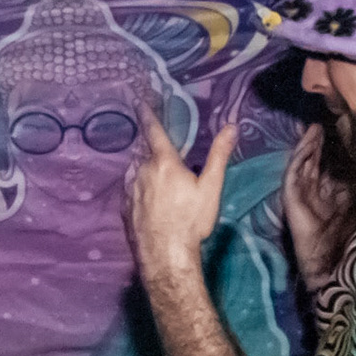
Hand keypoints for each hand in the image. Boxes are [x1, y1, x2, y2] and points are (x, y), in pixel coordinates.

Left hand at [124, 104, 235, 285]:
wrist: (165, 254)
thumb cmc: (191, 221)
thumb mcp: (210, 188)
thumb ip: (219, 156)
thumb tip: (231, 127)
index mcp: (163, 163)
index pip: (153, 131)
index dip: (147, 115)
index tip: (139, 101)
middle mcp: (142, 171)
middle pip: (143, 151)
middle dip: (150, 146)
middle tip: (160, 148)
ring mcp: (130, 189)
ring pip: (135, 168)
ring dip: (143, 165)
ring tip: (156, 174)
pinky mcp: (124, 206)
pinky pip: (130, 187)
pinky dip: (138, 184)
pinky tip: (148, 195)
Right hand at [282, 123, 349, 292]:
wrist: (336, 270)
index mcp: (336, 198)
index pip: (335, 168)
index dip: (337, 151)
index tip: (346, 131)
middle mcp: (319, 195)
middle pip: (316, 163)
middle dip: (320, 144)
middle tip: (326, 123)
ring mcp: (304, 197)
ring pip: (304, 164)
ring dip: (309, 145)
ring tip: (315, 127)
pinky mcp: (292, 200)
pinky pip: (293, 173)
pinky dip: (299, 155)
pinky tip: (308, 141)